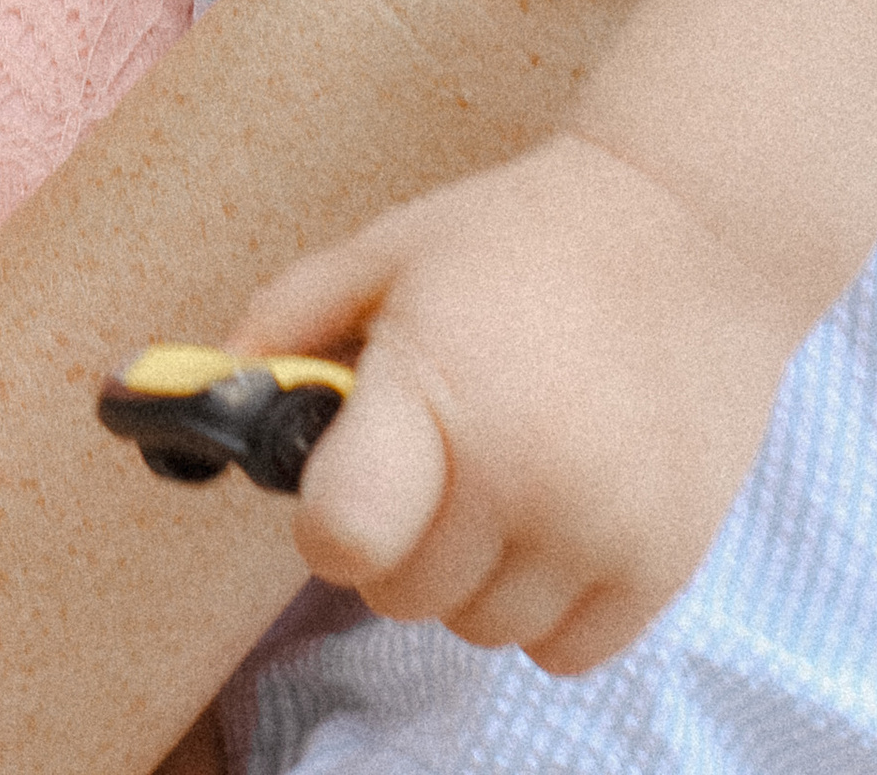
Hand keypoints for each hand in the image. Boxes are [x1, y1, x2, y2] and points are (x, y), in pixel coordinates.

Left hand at [234, 132, 804, 676]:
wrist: (696, 228)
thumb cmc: (522, 235)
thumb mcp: (391, 250)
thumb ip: (284, 324)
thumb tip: (180, 398)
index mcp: (442, 388)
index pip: (344, 540)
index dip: (330, 520)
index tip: (345, 480)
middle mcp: (524, 474)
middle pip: (400, 594)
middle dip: (402, 533)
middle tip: (443, 447)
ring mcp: (601, 528)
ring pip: (478, 628)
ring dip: (478, 570)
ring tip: (513, 466)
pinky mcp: (662, 566)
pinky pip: (562, 649)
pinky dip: (551, 599)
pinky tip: (566, 506)